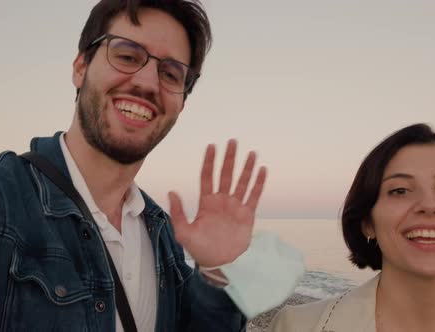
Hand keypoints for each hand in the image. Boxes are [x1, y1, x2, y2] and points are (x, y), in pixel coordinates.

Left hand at [168, 139, 266, 267]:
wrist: (220, 264)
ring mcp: (235, 206)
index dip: (209, 162)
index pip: (207, 177)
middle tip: (232, 142)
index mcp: (206, 203)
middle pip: (226, 175)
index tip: (211, 146)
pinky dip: (259, 183)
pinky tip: (262, 170)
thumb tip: (172, 192)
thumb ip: (178, 213)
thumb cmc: (200, 249)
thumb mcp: (183, 232)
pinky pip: (254, 196)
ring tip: (251, 153)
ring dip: (246, 168)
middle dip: (229, 159)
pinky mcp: (247, 215)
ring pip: (242, 182)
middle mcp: (221, 201)